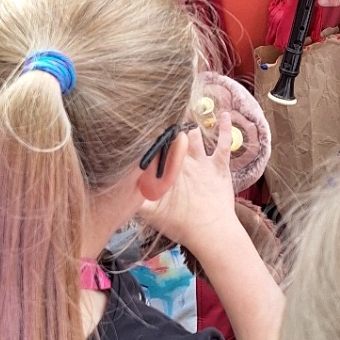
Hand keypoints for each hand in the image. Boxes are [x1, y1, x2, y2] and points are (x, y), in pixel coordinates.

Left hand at [139, 112, 236, 253]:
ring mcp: (201, 164)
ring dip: (194, 124)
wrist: (210, 233)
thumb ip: (137, 198)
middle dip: (172, 126)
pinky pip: (223, 144)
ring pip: (197, 137)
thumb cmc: (180, 223)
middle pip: (176, 139)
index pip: (158, 149)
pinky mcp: (219, 166)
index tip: (145, 118)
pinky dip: (224, 130)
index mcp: (167, 171)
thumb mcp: (154, 211)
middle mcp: (183, 164)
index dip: (153, 136)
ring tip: (190, 106)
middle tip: (166, 105)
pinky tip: (223, 114)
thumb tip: (115, 189)